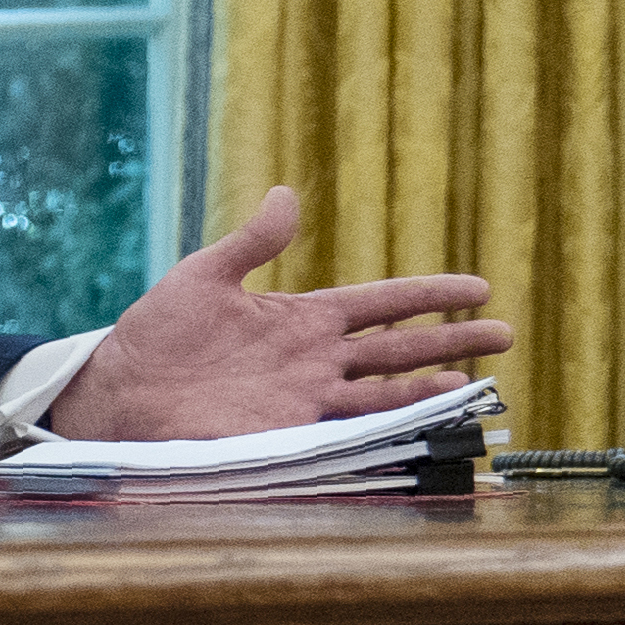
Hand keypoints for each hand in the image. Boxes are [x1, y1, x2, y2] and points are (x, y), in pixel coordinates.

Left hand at [42, 186, 514, 440]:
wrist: (118, 389)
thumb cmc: (156, 333)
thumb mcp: (205, 275)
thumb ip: (253, 240)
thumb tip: (287, 193)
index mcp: (303, 318)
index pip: (383, 303)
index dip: (430, 296)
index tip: (479, 288)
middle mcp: (316, 359)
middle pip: (400, 349)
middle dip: (453, 342)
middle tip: (506, 334)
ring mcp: (306, 397)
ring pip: (385, 392)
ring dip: (430, 387)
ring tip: (476, 380)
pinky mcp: (288, 431)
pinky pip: (347, 429)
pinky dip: (385, 426)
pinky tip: (418, 421)